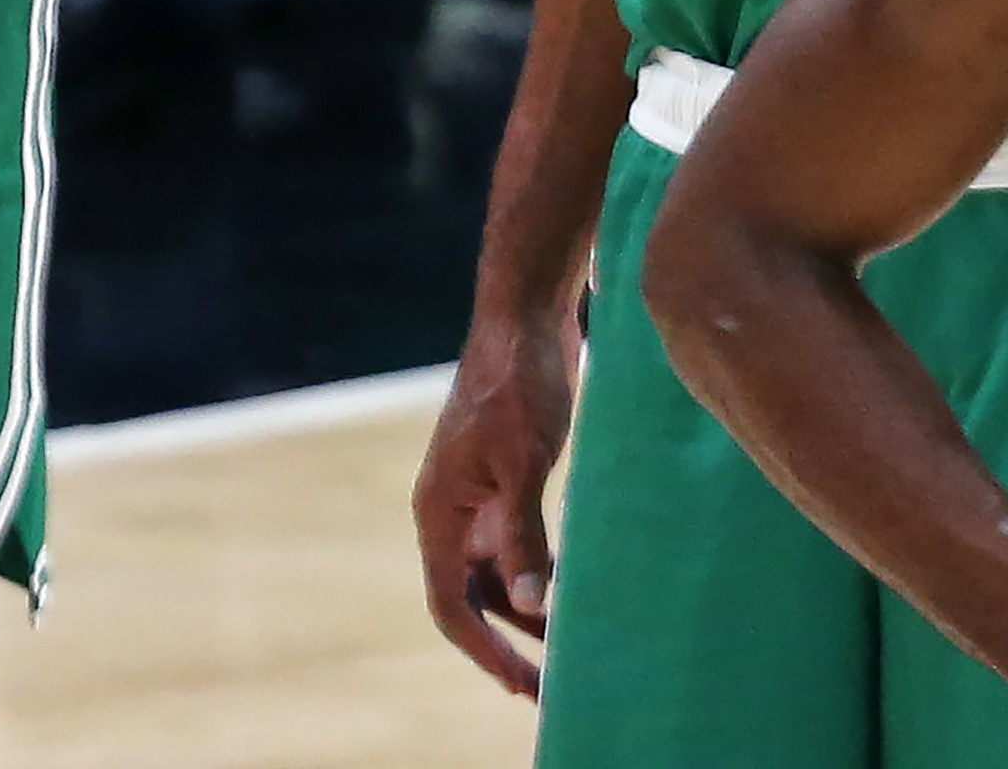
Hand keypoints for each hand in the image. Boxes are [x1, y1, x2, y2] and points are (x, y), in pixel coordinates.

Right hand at [411, 313, 576, 696]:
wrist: (524, 320)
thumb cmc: (518, 386)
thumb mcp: (523, 465)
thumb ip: (524, 537)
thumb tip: (532, 606)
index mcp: (439, 512)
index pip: (450, 604)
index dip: (483, 651)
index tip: (522, 686)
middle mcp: (449, 513)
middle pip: (469, 599)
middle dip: (504, 644)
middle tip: (547, 686)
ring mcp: (474, 499)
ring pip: (492, 576)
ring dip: (523, 614)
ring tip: (565, 650)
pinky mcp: (502, 483)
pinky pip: (513, 547)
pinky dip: (536, 575)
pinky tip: (568, 591)